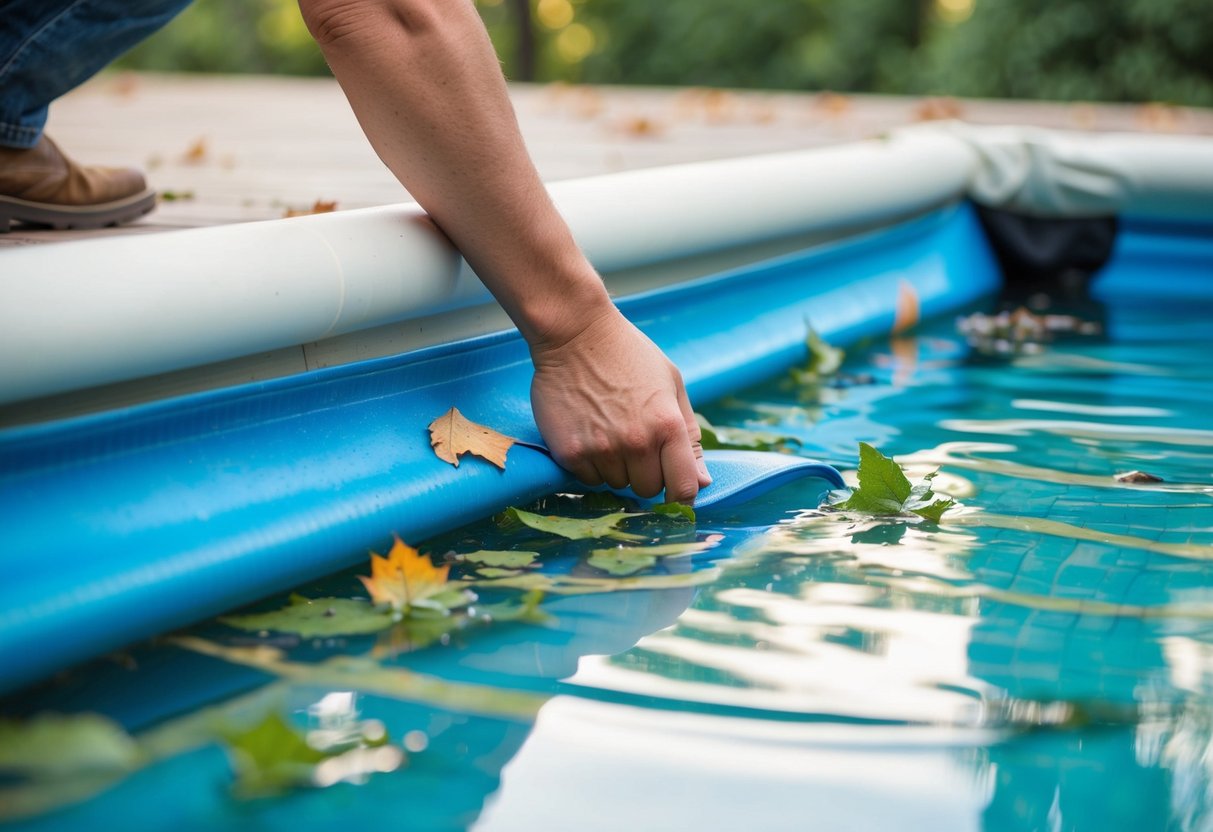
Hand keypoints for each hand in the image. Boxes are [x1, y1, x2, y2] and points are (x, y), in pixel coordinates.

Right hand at [529, 308, 710, 503]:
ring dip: (615, 467)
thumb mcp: (671, 385)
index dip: (682, 497)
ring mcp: (602, 450)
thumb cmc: (628, 355)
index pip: (684, 488)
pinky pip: (587, 479)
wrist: (575, 334)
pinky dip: (590, 464)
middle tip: (633, 441)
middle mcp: (637, 443)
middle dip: (645, 473)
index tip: (675, 495)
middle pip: (648, 490)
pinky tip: (588, 432)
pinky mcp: (570, 452)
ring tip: (608, 429)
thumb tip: (702, 482)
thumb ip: (689, 437)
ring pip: (616, 484)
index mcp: (668, 426)